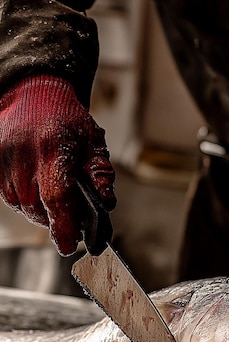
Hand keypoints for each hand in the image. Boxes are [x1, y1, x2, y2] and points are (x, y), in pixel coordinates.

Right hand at [0, 75, 115, 255]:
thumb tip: (107, 204)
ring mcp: (4, 160)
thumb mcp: (94, 143)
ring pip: (22, 206)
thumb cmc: (68, 121)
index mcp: (52, 148)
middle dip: (56, 219)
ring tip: (54, 196)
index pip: (56, 198)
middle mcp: (23, 156)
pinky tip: (37, 187)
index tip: (69, 245)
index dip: (63, 227)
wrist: (36, 96)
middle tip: (70, 216)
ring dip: (40, 211)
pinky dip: (25, 201)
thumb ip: (102, 175)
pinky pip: (9, 197)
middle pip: (38, 208)